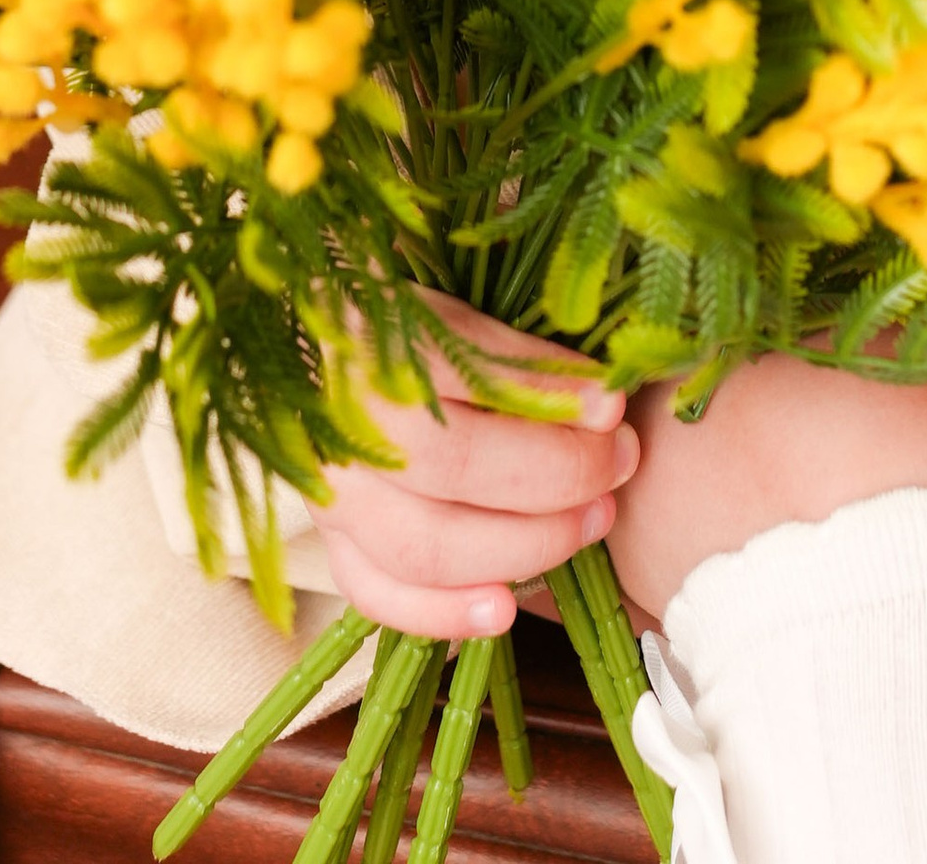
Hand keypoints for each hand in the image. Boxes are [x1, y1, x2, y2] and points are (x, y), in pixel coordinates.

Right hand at [320, 294, 638, 639]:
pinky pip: (379, 596)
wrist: (308, 349)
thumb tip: (602, 406)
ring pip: (424, 549)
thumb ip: (517, 360)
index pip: (475, 383)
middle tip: (619, 465)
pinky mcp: (328, 544)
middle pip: (457, 474)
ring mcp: (328, 497)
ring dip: (523, 547)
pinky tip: (505, 609)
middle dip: (557, 478)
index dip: (553, 404)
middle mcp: (342, 429)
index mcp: (373, 346)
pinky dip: (444, 614)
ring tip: (591, 524)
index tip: (614, 407)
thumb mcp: (451, 312)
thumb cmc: (392, 323)